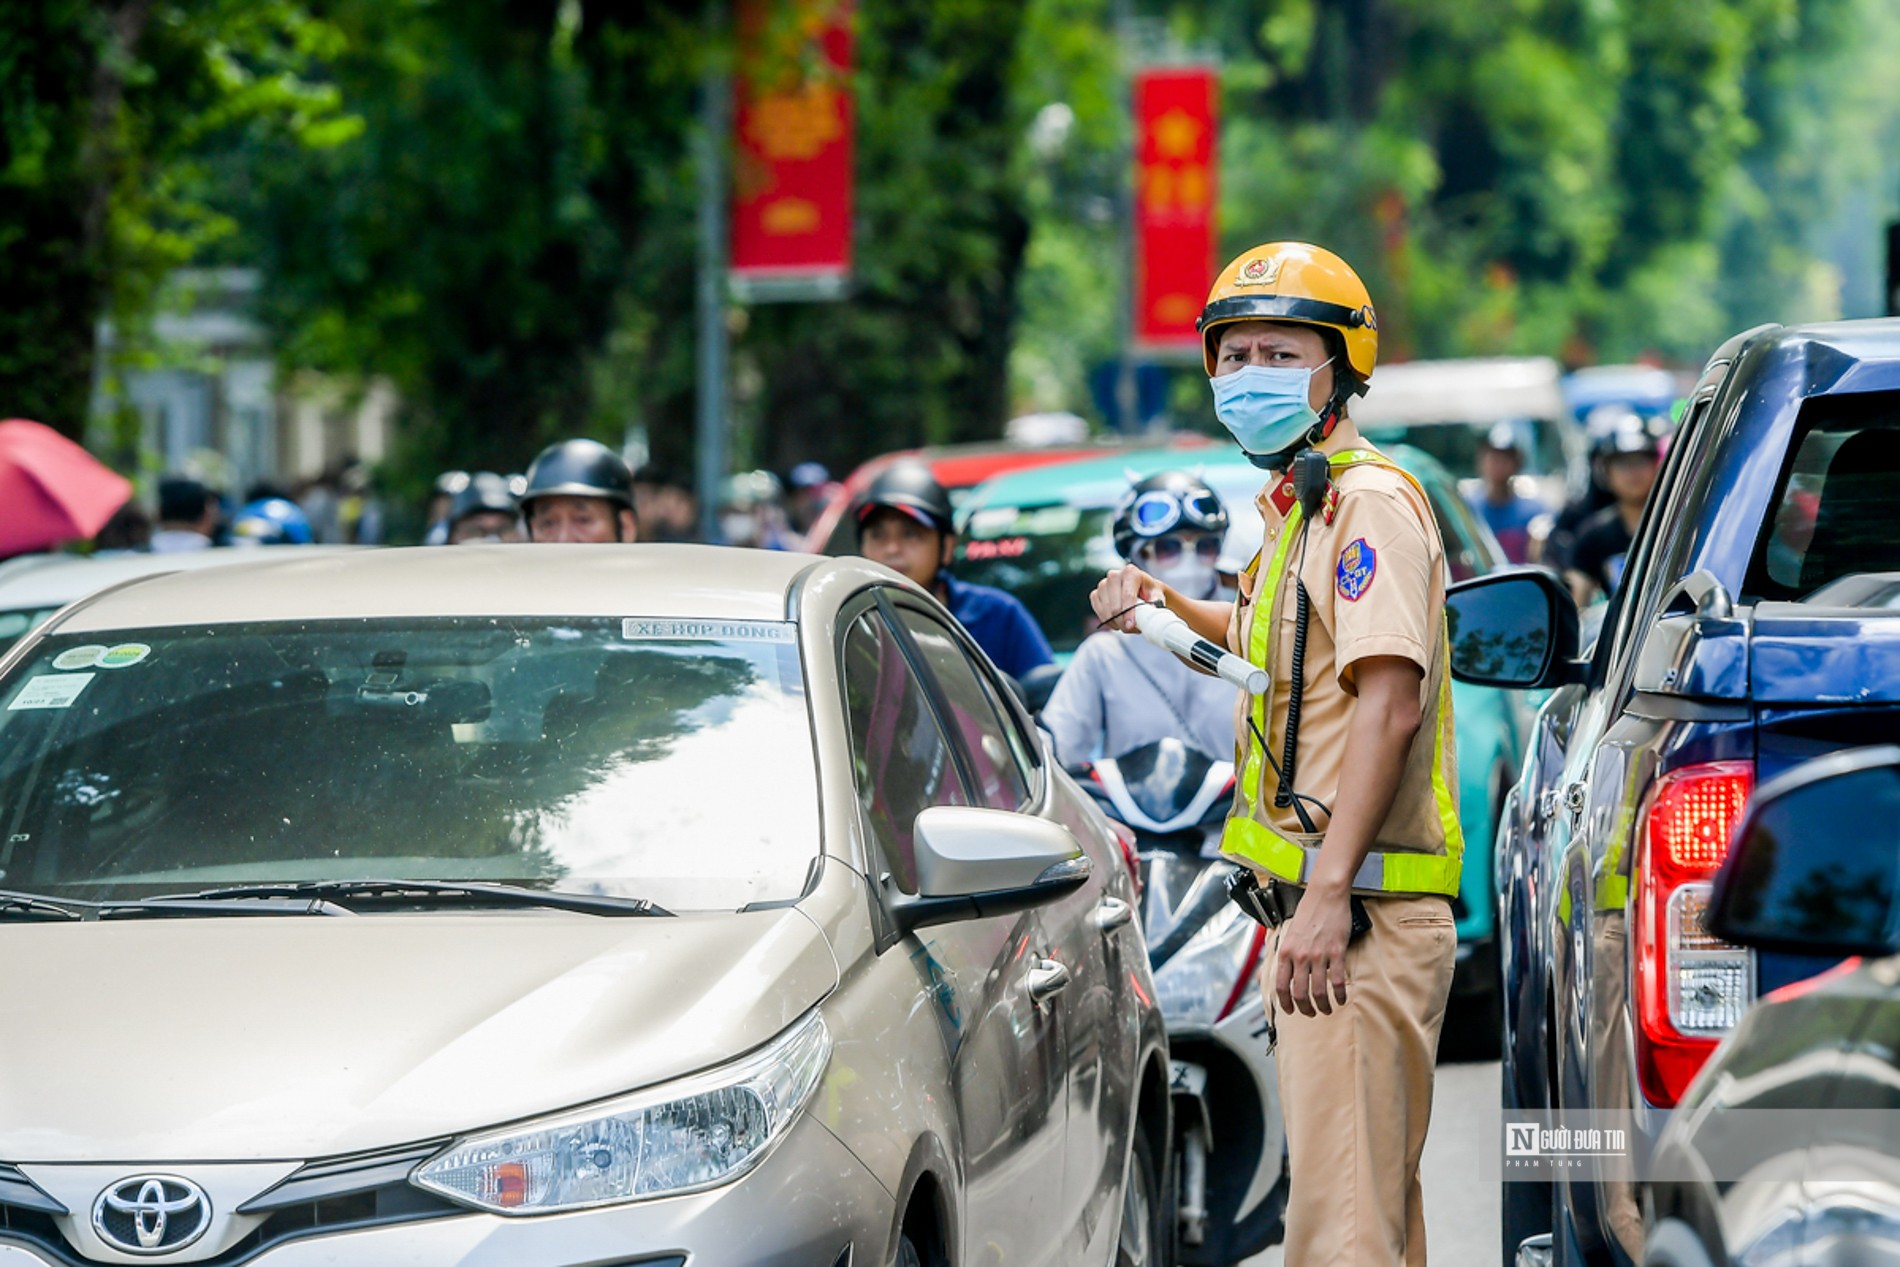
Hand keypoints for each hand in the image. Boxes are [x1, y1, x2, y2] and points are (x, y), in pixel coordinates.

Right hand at [1089, 565, 1162, 633]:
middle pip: (1115, 606)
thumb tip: (1152, 609)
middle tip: (1132, 630)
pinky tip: (1118, 622)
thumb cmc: (1150, 593)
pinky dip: (1108, 621)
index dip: (1129, 613)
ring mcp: (1102, 584)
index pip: (1127, 595)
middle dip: (1122, 622)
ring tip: (1128, 626)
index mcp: (1131, 572)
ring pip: (1106, 611)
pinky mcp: (1095, 594)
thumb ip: (1156, 601)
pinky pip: (1099, 612)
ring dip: (1116, 623)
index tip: (1131, 626)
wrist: (1140, 590)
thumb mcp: (1157, 595)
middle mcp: (1114, 575)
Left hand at [1273, 886, 1353, 1015]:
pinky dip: (1339, 994)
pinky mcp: (1336, 952)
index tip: (1290, 1011)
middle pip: (1300, 993)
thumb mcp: (1287, 934)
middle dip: (1305, 1008)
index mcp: (1285, 952)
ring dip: (1323, 1005)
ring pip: (1319, 991)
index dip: (1285, 1003)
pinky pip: (1337, 980)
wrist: (1325, 895)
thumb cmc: (1307, 912)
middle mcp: (1300, 956)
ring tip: (1327, 1009)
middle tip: (1311, 1013)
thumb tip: (1266, 973)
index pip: (1281, 986)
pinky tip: (1341, 998)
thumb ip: (1281, 955)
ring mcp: (1319, 955)